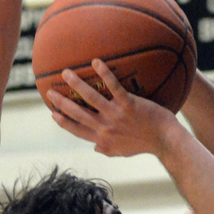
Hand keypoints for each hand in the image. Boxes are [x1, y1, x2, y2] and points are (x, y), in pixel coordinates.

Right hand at [47, 61, 176, 158]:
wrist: (165, 141)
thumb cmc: (144, 145)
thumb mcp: (122, 152)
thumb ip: (107, 150)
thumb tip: (95, 147)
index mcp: (103, 140)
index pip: (78, 131)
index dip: (64, 122)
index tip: (53, 114)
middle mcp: (106, 129)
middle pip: (78, 114)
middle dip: (62, 103)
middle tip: (49, 91)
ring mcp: (117, 116)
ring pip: (91, 99)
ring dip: (76, 85)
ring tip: (65, 72)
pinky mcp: (129, 105)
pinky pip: (114, 87)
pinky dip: (104, 74)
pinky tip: (95, 62)